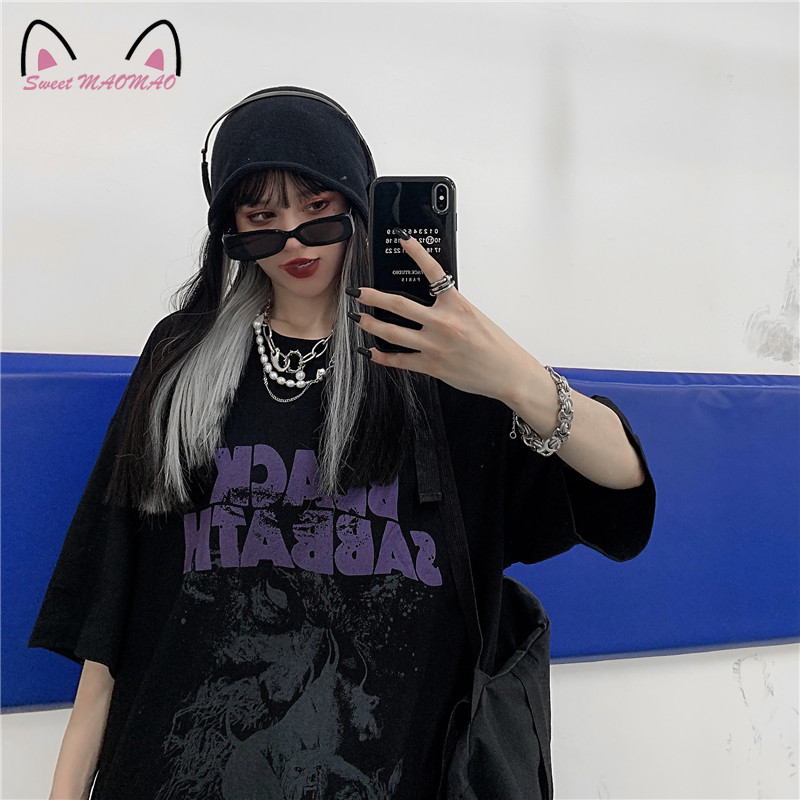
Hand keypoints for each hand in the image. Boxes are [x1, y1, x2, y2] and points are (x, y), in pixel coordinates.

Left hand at [350, 233, 538, 404]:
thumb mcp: (475, 316)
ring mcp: (435, 345)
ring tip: (358, 318)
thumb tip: (430, 303)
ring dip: (370, 324)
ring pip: (392, 332)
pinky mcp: (432, 366)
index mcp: (457, 305)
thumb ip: (450, 309)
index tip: (402, 239)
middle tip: (358, 292)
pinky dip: (382, 356)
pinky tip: (371, 352)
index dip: (416, 252)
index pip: (433, 271)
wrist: (508, 372)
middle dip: (372, 297)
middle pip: (398, 305)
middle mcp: (443, 323)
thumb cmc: (496, 345)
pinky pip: (400, 360)